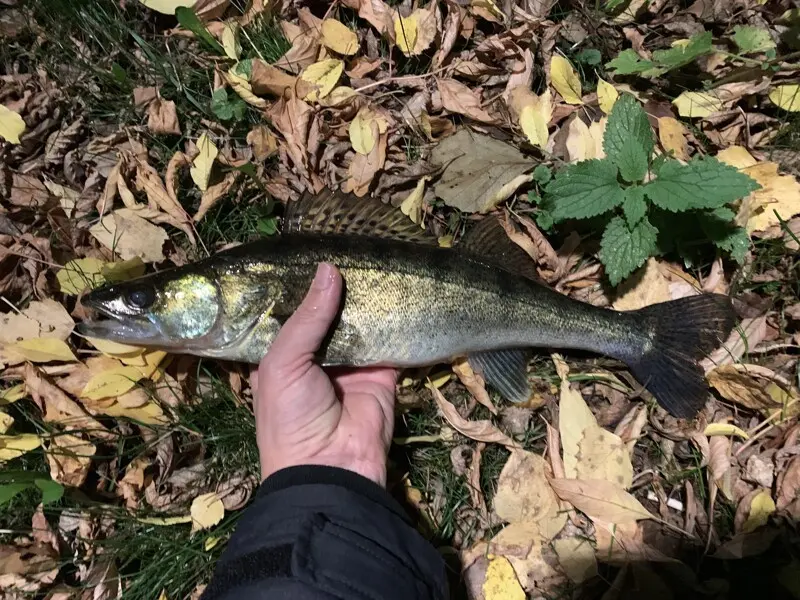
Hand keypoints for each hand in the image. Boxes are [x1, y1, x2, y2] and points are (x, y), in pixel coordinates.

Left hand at [252, 263, 397, 485]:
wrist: (332, 468)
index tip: (314, 250)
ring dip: (367, 300)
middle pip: (329, 314)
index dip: (300, 285)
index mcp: (282, 355)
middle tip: (353, 250)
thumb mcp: (283, 364)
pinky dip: (395, 321)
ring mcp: (351, 364)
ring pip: (360, 323)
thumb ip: (307, 318)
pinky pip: (390, 341)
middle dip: (338, 289)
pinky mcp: (383, 372)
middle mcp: (316, 357)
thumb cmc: (290, 417)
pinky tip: (399, 291)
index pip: (291, 312)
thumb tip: (330, 270)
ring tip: (377, 262)